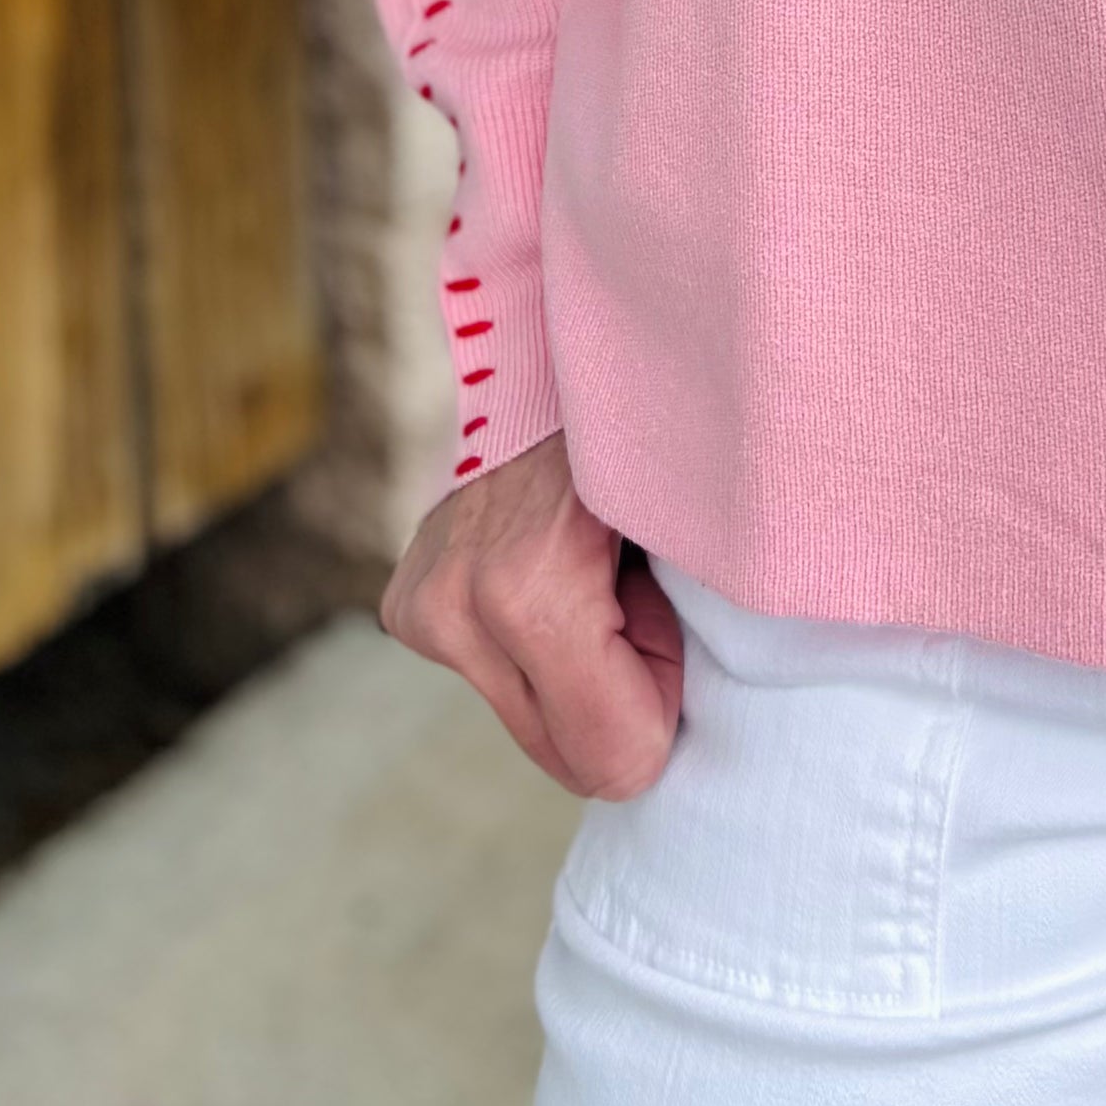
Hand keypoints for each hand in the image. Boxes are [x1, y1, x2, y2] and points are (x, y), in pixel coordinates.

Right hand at [380, 430, 685, 797]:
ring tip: (591, 560)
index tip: (664, 610)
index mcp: (529, 594)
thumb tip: (659, 753)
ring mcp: (421, 604)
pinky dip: (534, 640)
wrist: (558, 346)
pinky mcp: (406, 603)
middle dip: (616, 687)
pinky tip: (548, 560)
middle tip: (630, 581)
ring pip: (531, 717)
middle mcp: (456, 606)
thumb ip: (691, 636)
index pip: (615, 759)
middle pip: (566, 750)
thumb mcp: (698, 526)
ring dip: (576, 663)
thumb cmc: (657, 429)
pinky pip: (497, 676)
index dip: (659, 696)